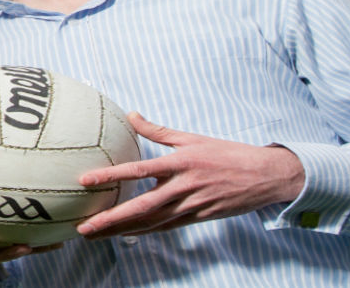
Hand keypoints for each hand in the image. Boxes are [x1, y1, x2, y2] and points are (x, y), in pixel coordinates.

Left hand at [75, 113, 303, 238]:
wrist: (265, 176)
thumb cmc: (228, 153)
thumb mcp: (193, 138)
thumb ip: (158, 131)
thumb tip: (132, 115)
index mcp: (180, 163)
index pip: (139, 170)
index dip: (112, 175)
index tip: (86, 180)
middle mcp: (183, 187)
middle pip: (141, 206)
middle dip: (110, 219)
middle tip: (83, 227)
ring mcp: (191, 206)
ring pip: (151, 222)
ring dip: (121, 230)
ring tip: (95, 235)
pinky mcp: (198, 217)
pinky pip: (166, 227)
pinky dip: (144, 231)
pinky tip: (125, 235)